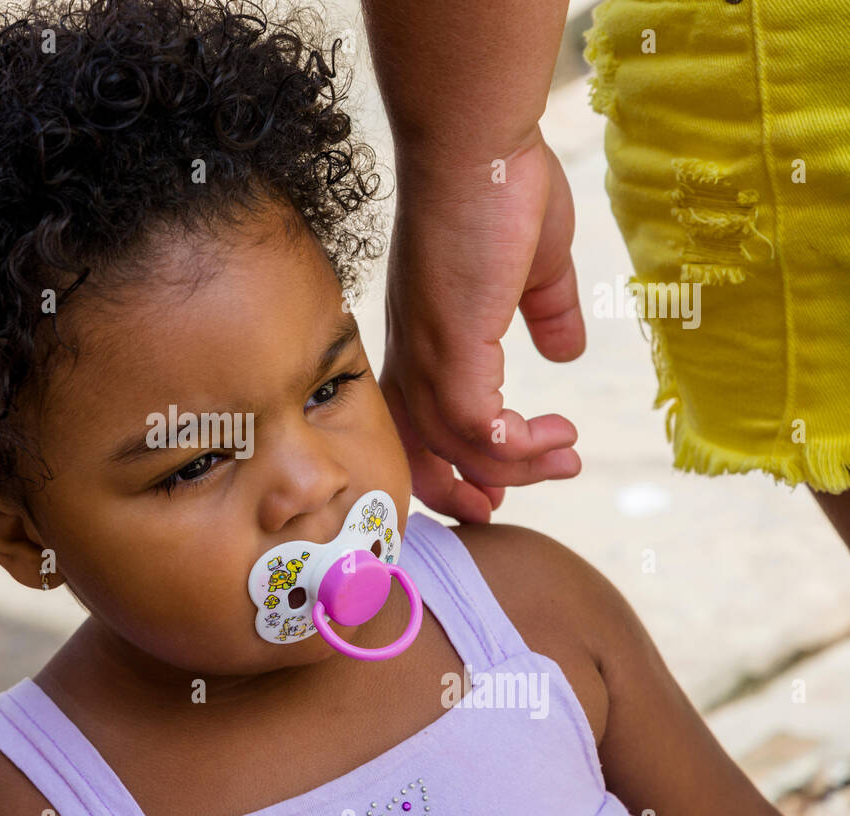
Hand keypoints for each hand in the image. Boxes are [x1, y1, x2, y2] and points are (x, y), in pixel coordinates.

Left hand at [379, 127, 585, 523]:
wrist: (479, 144)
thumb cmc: (500, 189)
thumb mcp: (534, 267)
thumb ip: (546, 312)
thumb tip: (567, 350)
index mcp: (427, 338)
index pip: (417, 424)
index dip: (447, 463)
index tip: (493, 485)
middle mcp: (417, 354)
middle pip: (420, 449)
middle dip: (461, 488)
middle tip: (508, 504)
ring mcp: (431, 351)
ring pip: (460, 445)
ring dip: (518, 465)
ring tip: (567, 454)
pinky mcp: (454, 344)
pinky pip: (477, 425)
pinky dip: (516, 445)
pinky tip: (555, 432)